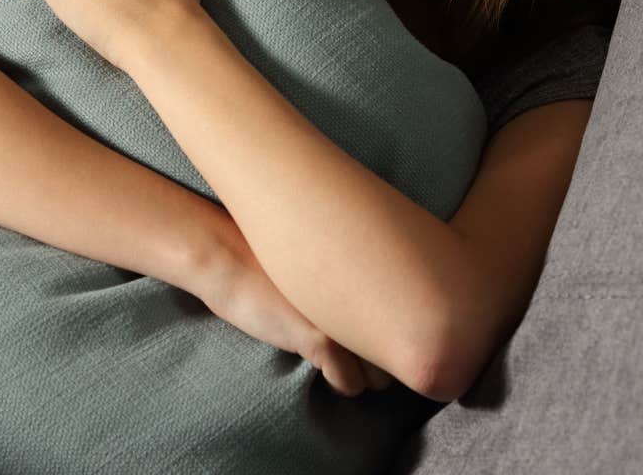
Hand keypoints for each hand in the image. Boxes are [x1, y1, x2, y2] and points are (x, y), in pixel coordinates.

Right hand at [192, 223, 395, 398]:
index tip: (374, 334)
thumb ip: (356, 284)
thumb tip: (379, 317)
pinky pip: (350, 384)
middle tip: (355, 349)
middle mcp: (367, 296)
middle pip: (401, 353)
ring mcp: (348, 320)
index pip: (411, 321)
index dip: (393, 334)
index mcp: (372, 274)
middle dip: (381, 358)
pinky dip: (339, 382)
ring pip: (380, 377)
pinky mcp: (322, 341)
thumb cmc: (274, 260)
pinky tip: (320, 364)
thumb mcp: (325, 268)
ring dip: (362, 374)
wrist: (230, 259)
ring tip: (338, 358)